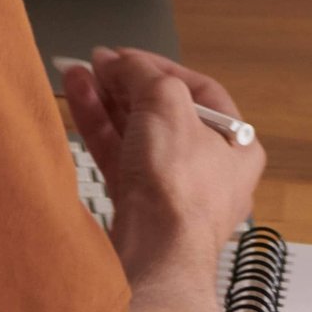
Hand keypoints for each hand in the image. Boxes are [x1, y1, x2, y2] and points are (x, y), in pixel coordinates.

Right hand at [63, 47, 264, 271]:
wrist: (154, 255)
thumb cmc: (180, 188)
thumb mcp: (167, 103)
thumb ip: (142, 73)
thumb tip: (119, 62)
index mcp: (236, 144)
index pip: (198, 90)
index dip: (159, 67)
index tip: (127, 56)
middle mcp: (208, 170)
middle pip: (163, 112)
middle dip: (126, 85)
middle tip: (98, 65)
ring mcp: (171, 190)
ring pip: (136, 134)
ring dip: (105, 101)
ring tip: (76, 74)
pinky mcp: (139, 206)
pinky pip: (118, 156)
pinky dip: (98, 127)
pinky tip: (77, 100)